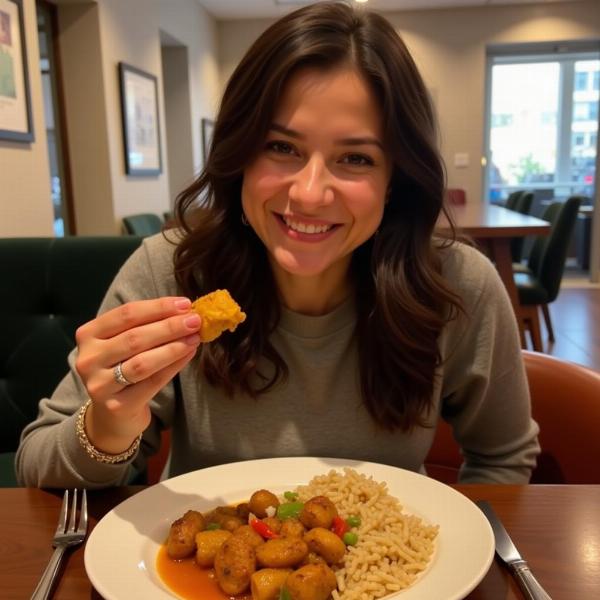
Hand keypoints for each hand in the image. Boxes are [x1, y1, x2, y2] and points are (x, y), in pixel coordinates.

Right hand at [74, 297, 200, 453]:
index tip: (185, 304)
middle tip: (195, 320)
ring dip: (173, 347)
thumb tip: (184, 311)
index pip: (126, 314)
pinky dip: (173, 366)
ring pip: (142, 362)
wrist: (113, 414)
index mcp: (88, 334)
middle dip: (169, 326)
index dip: (158, 307)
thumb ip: (147, 325)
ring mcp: (100, 384)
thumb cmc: (123, 368)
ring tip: (195, 338)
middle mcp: (88, 359)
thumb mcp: (125, 343)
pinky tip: (189, 354)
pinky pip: (151, 382)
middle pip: (134, 337)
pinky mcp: (117, 405)